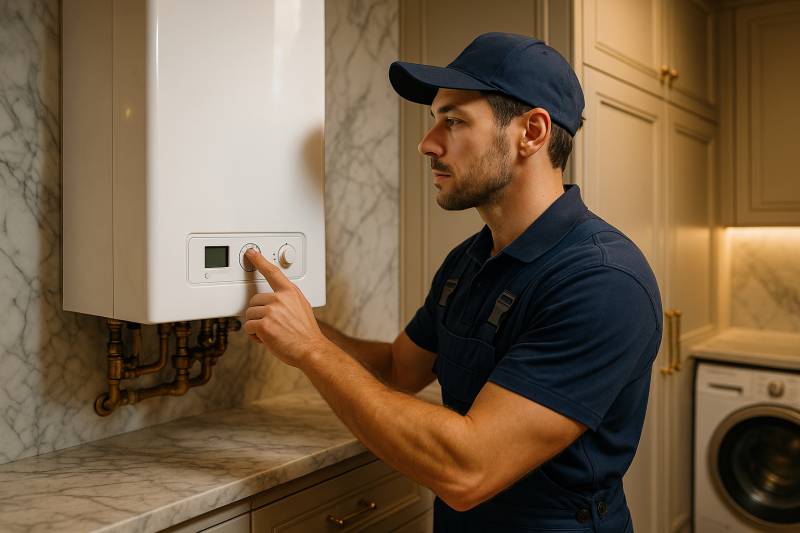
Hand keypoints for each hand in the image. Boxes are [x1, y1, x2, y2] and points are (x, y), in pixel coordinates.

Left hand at [243, 249, 329, 367]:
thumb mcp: (301, 307)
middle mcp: (280, 299)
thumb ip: (287, 299)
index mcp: (290, 292)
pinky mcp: (264, 324)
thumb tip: (274, 300)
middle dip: (258, 313)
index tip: (251, 253)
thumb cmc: (306, 333)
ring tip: (271, 332)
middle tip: (271, 323)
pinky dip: (254, 335)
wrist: (310, 348)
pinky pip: (248, 327)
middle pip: (254, 300)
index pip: (273, 272)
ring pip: (249, 314)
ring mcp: (271, 311)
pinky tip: (266, 338)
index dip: (260, 261)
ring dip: (256, 325)